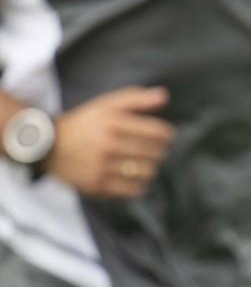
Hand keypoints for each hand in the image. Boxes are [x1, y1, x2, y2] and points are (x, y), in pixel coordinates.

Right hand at [48, 86, 173, 197]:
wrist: (47, 146)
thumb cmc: (85, 123)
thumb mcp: (107, 104)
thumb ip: (137, 98)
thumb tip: (165, 96)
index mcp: (114, 122)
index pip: (159, 133)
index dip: (167, 135)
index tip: (163, 137)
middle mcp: (108, 145)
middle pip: (156, 154)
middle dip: (159, 151)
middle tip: (153, 151)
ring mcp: (101, 167)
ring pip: (147, 173)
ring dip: (151, 168)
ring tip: (144, 164)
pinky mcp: (96, 186)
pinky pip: (132, 190)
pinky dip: (139, 185)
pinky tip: (134, 177)